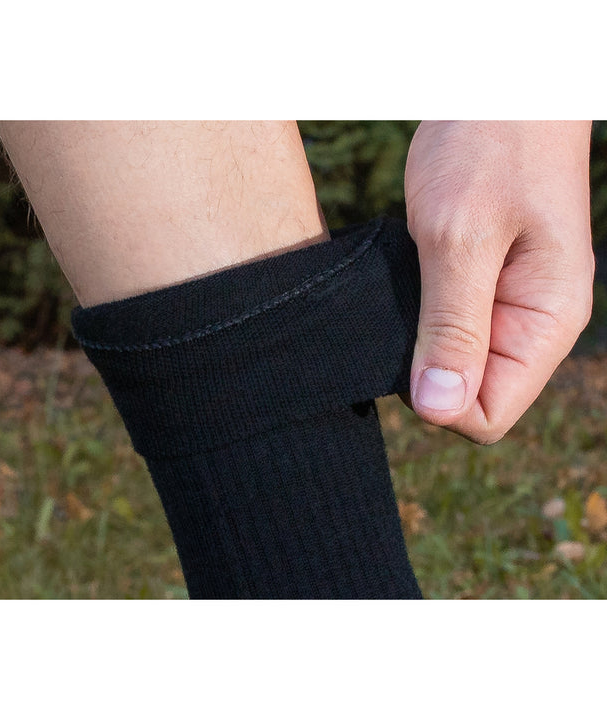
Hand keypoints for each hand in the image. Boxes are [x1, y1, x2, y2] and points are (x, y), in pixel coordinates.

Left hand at [404, 121, 593, 443]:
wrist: (498, 89)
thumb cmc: (489, 146)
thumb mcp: (462, 236)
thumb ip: (453, 325)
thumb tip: (439, 409)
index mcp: (545, 322)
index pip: (488, 415)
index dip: (438, 400)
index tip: (407, 350)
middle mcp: (530, 325)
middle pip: (469, 395)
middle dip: (426, 372)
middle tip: (403, 312)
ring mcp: (505, 307)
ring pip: (453, 364)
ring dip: (419, 342)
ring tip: (405, 292)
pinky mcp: (480, 286)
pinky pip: (444, 328)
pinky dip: (417, 318)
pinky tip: (405, 286)